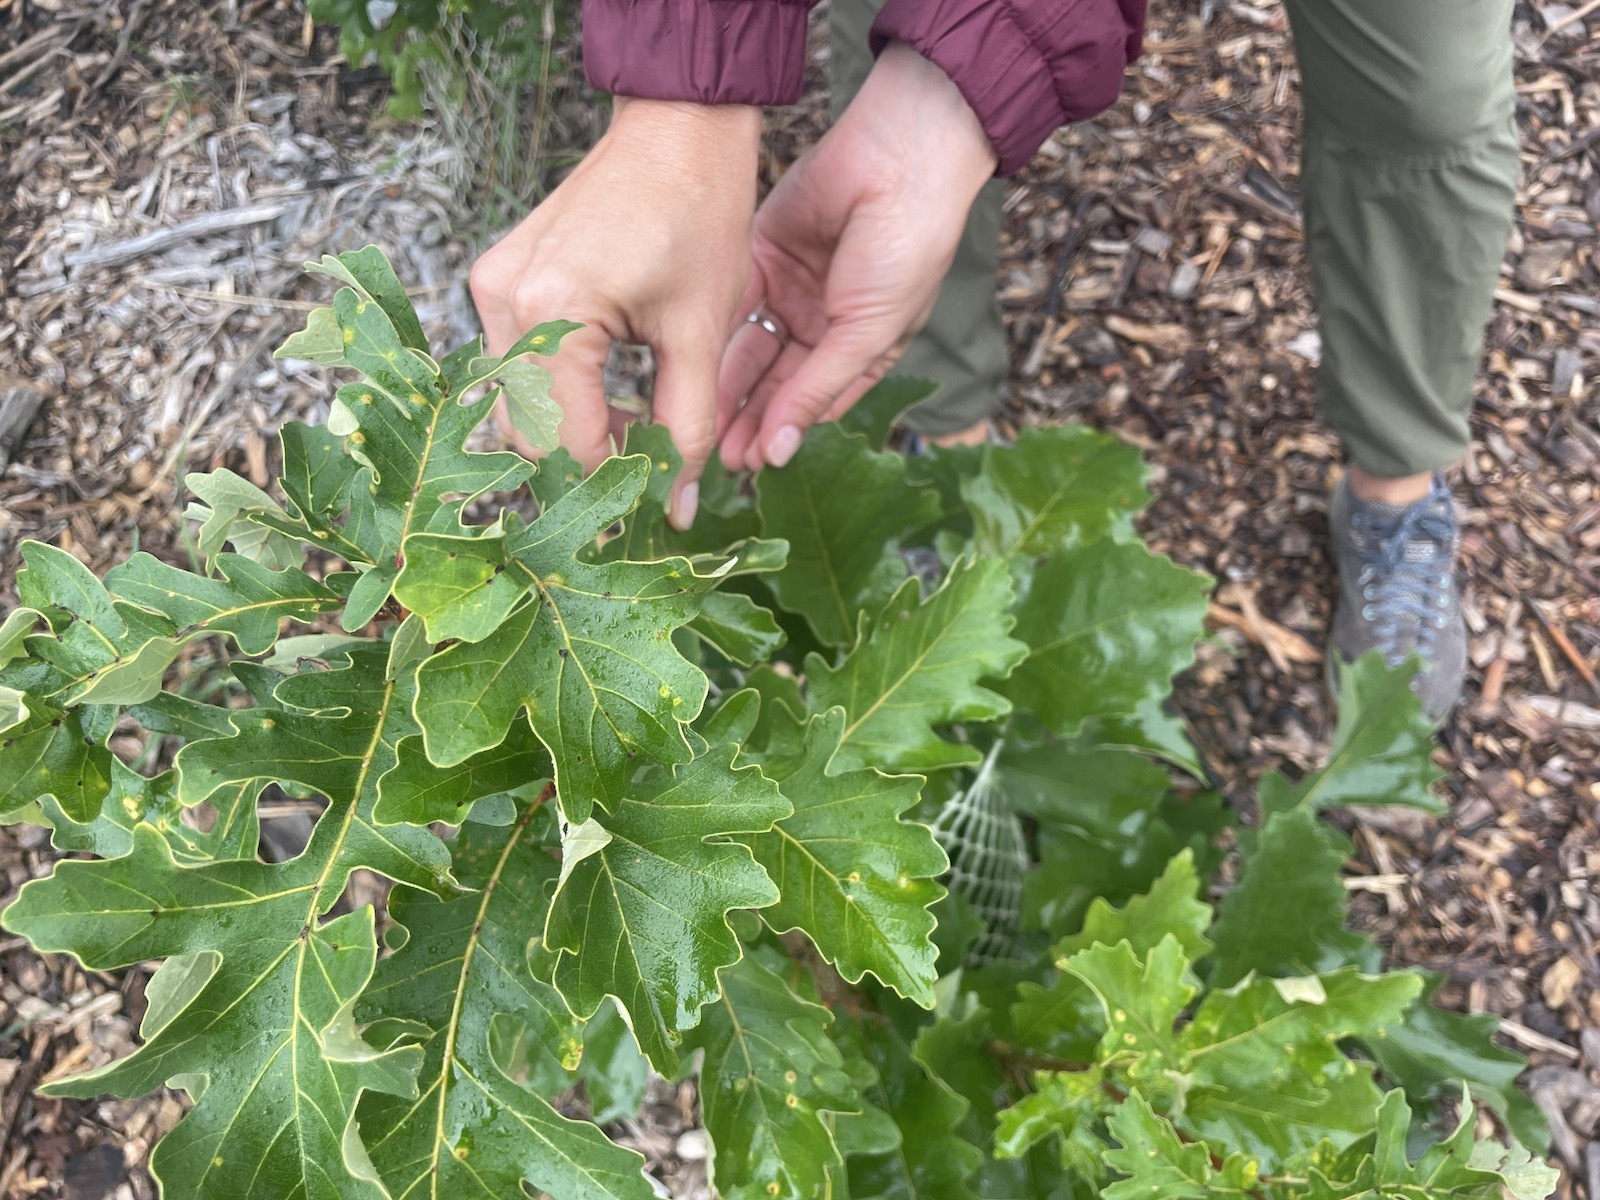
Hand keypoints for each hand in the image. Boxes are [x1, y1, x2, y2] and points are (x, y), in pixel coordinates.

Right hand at [470, 98, 760, 527]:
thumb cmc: (698, 214)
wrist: (675, 128)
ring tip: (641, 423)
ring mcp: (492, 287)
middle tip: (652, 469)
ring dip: (575, 429)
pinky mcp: (498, 278)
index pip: (568, 444)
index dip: (613, 486)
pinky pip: (517, 363)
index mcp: (553, 314)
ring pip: (518, 405)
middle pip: (529, 433)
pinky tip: (614, 388)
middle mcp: (504, 302)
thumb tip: (679, 510)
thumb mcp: (701, 334)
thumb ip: (688, 429)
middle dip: (589, 462)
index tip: (657, 506)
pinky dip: (560, 392)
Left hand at [717, 42, 997, 471]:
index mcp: (862, 348)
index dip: (784, 434)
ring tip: (700, 425)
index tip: (751, 466)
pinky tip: (696, 370)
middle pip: (776, 384)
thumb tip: (781, 452)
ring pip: (750, 352)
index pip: (814, 403)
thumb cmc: (907, 247)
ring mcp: (792, 291)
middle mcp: (824, 325)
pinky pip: (736, 306)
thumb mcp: (867, 331)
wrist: (898, 157)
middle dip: (748, 419)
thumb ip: (818, 388)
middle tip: (715, 457)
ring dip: (727, 388)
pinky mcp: (763, 257)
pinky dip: (717, 337)